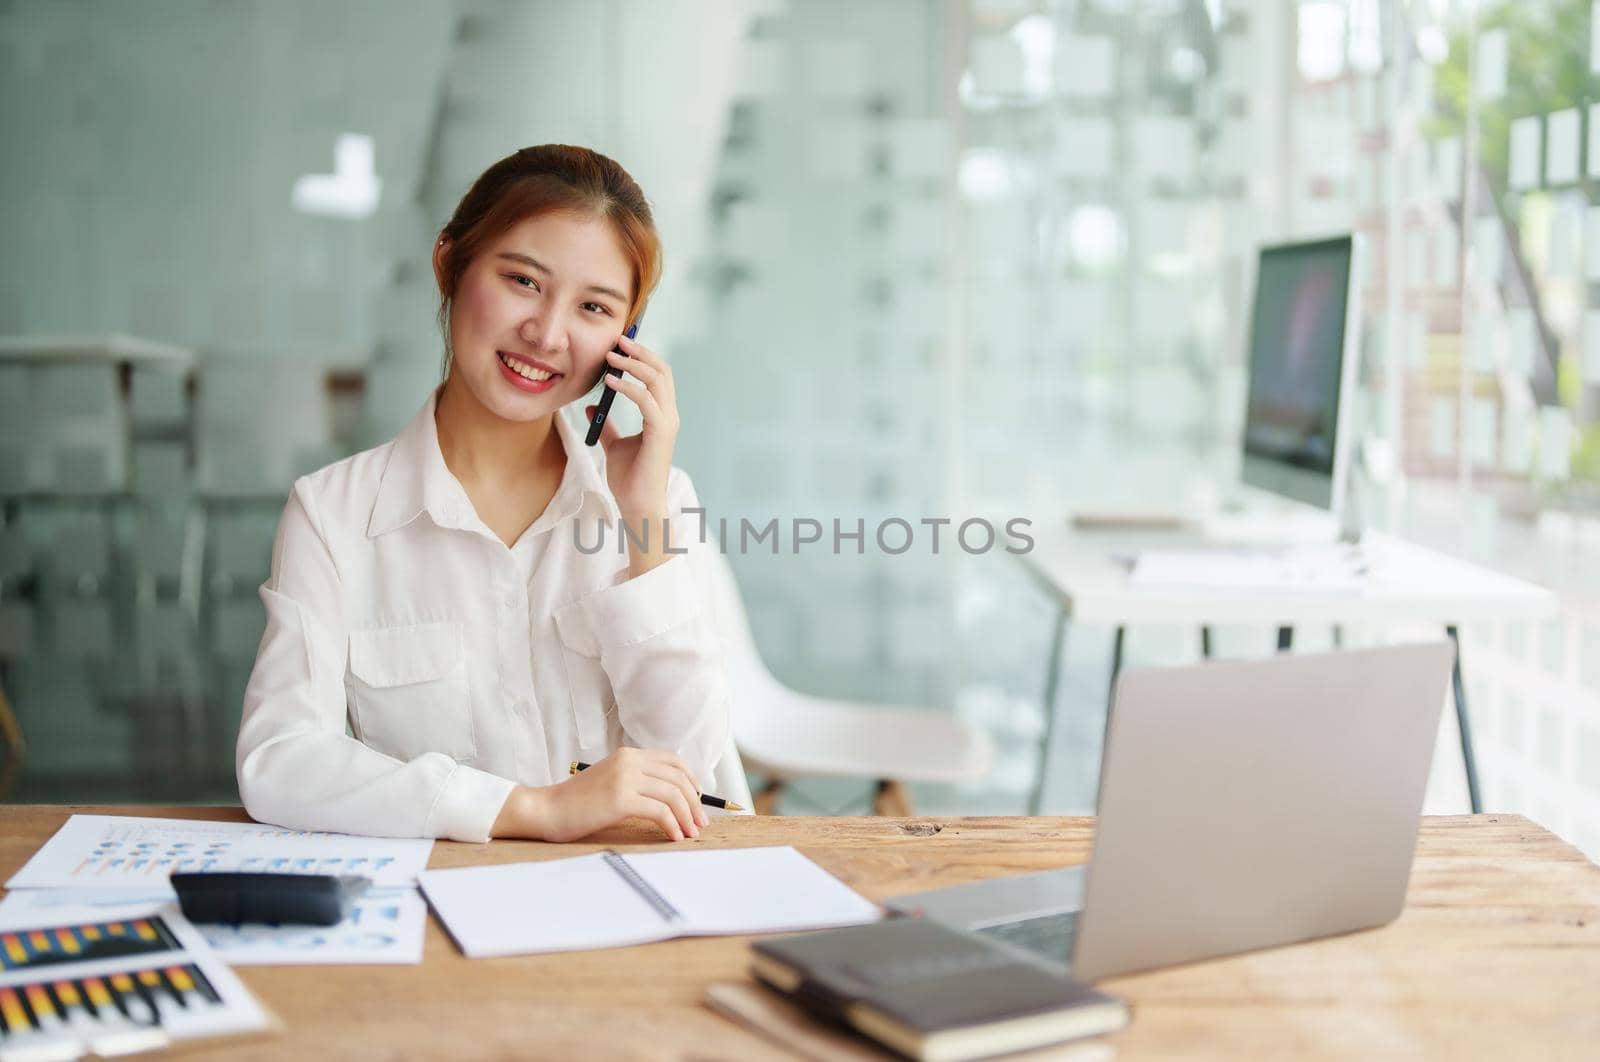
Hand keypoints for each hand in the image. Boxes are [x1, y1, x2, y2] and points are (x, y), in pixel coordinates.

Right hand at [494, 747, 708, 842]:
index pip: (673, 760)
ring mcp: (625, 778)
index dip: (692, 780)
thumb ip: (635, 780)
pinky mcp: (621, 799)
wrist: (546, 810)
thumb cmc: (576, 803)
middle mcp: (629, 761)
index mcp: (628, 754)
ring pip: (673, 795)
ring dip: (687, 817)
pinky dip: (673, 826)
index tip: (699, 800)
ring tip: (690, 834)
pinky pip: (660, 811)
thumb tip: (670, 797)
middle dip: (694, 802)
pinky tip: (673, 837)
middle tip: (700, 823)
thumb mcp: (610, 780)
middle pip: (678, 778)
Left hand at [583, 333, 677, 529]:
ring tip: (611, 356)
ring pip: (657, 380)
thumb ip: (607, 425)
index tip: (619, 346)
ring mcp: (667, 423)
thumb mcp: (614, 445)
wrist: (637, 505)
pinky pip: (645, 400)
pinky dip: (627, 387)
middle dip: (640, 352)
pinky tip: (609, 382)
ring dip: (634, 364)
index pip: (658, 376)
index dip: (641, 358)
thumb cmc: (630, 479)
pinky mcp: (660, 433)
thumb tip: (590, 408)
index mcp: (661, 416)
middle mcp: (669, 415)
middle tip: (617, 340)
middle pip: (662, 371)